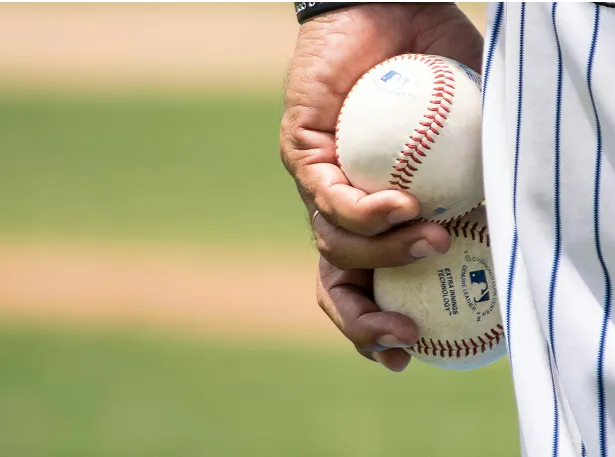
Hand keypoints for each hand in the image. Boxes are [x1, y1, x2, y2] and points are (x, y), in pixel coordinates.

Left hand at [280, 3, 483, 370]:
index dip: (378, 327)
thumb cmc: (439, 72)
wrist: (394, 11)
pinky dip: (366, 210)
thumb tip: (519, 229)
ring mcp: (318, 182)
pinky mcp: (302, 150)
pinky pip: (326, 196)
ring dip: (386, 256)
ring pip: (334, 246)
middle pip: (335, 283)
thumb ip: (489, 180)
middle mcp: (340, 207)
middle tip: (404, 338)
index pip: (365, 285)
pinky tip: (403, 202)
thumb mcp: (476, 136)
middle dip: (363, 323)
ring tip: (433, 237)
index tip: (409, 354)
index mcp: (373, 216)